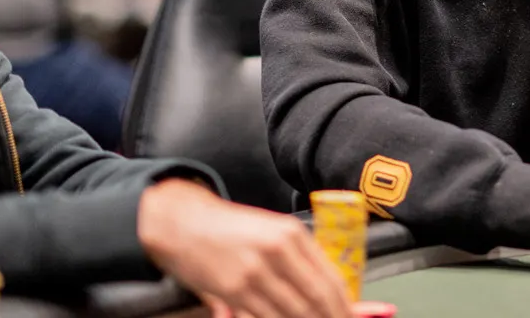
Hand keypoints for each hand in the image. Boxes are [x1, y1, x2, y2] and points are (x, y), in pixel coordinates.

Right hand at [138, 179, 351, 317]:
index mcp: (292, 235)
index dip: (346, 306)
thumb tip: (328, 292)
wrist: (183, 222)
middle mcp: (277, 253)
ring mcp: (254, 274)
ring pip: (292, 314)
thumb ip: (299, 258)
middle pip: (316, 300)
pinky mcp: (232, 292)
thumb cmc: (231, 228)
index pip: (330, 278)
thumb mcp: (272, 231)